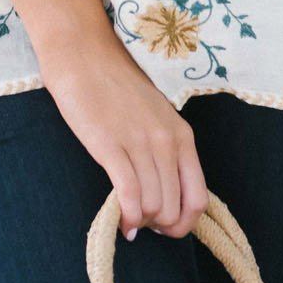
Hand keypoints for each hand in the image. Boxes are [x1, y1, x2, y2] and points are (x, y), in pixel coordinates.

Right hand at [38, 35, 209, 239]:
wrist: (83, 55)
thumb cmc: (116, 86)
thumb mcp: (155, 116)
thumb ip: (165, 149)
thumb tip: (165, 194)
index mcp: (182, 135)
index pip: (198, 198)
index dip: (183, 223)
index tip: (164, 226)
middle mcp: (167, 141)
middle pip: (174, 209)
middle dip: (157, 226)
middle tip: (140, 221)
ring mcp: (140, 143)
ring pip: (153, 207)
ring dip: (140, 222)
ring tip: (126, 217)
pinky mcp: (110, 146)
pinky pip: (129, 196)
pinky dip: (125, 217)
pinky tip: (118, 220)